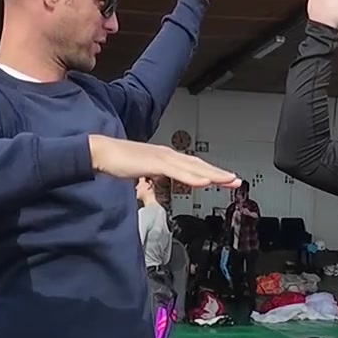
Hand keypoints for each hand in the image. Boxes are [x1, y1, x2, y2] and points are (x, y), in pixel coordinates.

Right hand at [89, 135, 240, 188]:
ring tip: (229, 181)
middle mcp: (168, 155)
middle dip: (219, 173)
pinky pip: (179, 172)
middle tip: (236, 181)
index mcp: (165, 157)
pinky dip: (193, 177)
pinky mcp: (155, 163)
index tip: (224, 179)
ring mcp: (163, 158)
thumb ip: (150, 177)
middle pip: (199, 165)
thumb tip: (152, 185)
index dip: (210, 172)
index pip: (193, 166)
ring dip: (213, 175)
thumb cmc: (117, 162)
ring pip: (194, 168)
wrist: (101, 152)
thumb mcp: (140, 173)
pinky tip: (205, 182)